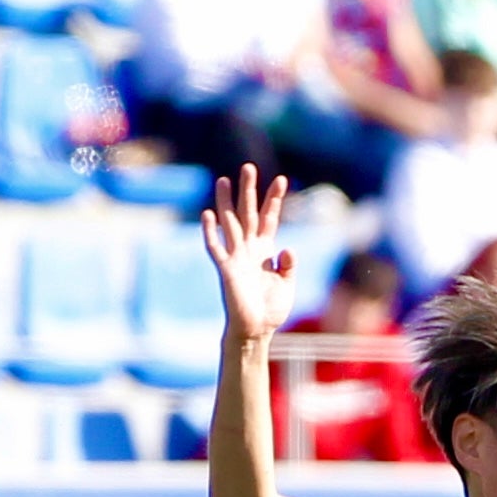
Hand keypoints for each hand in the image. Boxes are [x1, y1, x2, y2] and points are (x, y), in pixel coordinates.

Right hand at [200, 165, 294, 341]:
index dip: (274, 200)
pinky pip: (215, 247)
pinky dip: (210, 231)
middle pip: (248, 213)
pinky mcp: (225, 269)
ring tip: (225, 180)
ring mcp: (235, 256)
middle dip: (250, 191)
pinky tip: (208, 214)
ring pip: (230, 223)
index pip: (269, 219)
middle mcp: (248, 249)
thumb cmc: (270, 308)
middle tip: (249, 167)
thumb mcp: (287, 284)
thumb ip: (288, 265)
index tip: (282, 180)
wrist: (257, 330)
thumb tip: (286, 248)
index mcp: (264, 250)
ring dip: (227, 202)